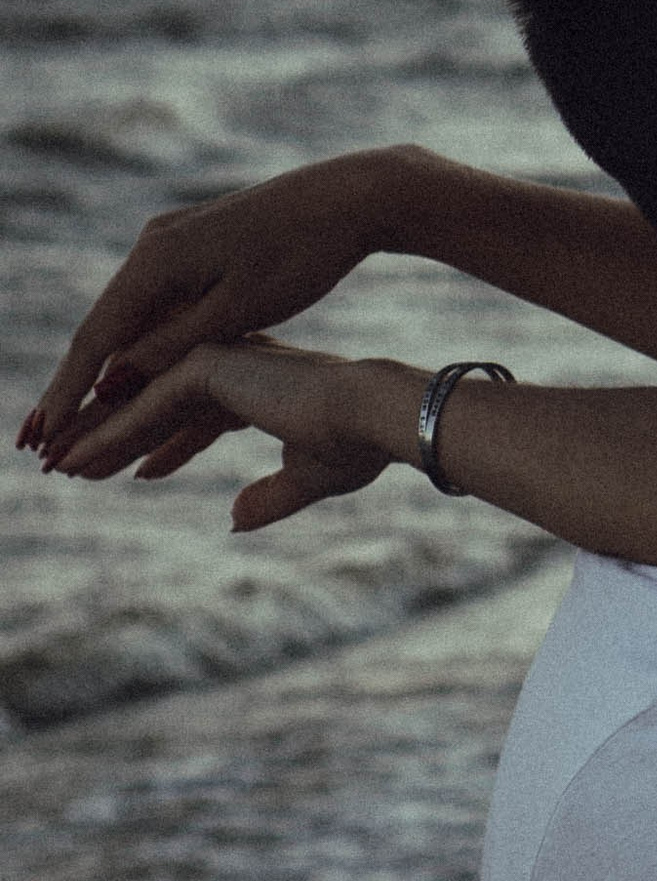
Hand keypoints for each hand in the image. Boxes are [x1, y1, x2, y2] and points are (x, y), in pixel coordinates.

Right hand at [19, 152, 409, 458]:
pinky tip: (129, 383)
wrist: (350, 197)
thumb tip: (113, 381)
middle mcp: (153, 248)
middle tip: (38, 446)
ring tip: (75, 426)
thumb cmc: (302, 255)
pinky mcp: (197, 248)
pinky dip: (142, 347)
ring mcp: (174, 244)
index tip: (40, 439)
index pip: (96, 341)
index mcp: (156, 262)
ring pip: (130, 321)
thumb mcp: (237, 311)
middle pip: (103, 331)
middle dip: (72, 390)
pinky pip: (157, 306)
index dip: (65, 394)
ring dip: (105, 373)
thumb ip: (173, 346)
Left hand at [38, 339, 420, 531]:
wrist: (372, 418)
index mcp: (261, 384)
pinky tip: (78, 458)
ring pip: (143, 404)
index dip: (166, 447)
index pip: (199, 415)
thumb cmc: (356, 447)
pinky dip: (108, 434)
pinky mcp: (205, 365)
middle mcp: (235, 364)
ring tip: (60, 466)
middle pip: (160, 407)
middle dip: (118, 439)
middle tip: (76, 467)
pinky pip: (143, 406)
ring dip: (100, 437)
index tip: (139, 474)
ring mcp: (218, 359)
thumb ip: (271, 497)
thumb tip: (233, 521)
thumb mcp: (308, 478)